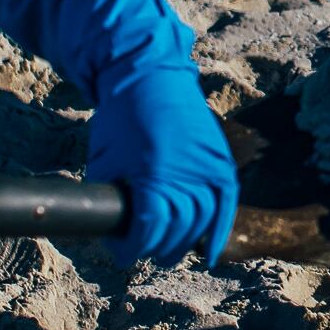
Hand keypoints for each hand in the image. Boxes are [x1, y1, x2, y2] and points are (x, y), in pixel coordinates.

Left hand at [88, 62, 239, 265]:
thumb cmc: (120, 118)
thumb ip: (111, 198)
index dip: (130, 248)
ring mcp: (208, 166)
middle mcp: (186, 173)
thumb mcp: (104, 161)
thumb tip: (114, 232)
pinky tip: (208, 253)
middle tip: (141, 252)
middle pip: (176, 230)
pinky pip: (225, 203)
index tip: (120, 253)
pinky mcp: (220, 159)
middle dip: (155, 248)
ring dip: (184, 243)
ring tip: (167, 253)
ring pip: (202, 220)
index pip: (147, 230)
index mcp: (153, 174)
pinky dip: (218, 230)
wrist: (149, 76)